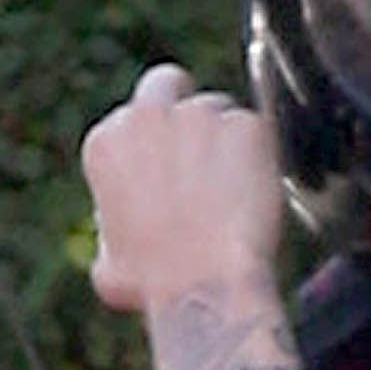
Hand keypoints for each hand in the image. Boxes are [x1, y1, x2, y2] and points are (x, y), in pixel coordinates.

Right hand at [84, 64, 283, 329]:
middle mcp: (147, 116)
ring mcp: (199, 115)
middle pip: (169, 85)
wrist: (204, 285)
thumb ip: (113, 228)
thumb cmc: (155, 283)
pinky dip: (263, 157)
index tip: (175, 172)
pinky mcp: (246, 125)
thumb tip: (117, 232)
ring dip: (230, 141)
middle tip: (208, 148)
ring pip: (221, 111)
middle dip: (185, 105)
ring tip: (240, 191)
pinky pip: (259, 131)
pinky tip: (260, 194)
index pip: (136, 120)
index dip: (158, 144)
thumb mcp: (109, 262)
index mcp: (107, 142)